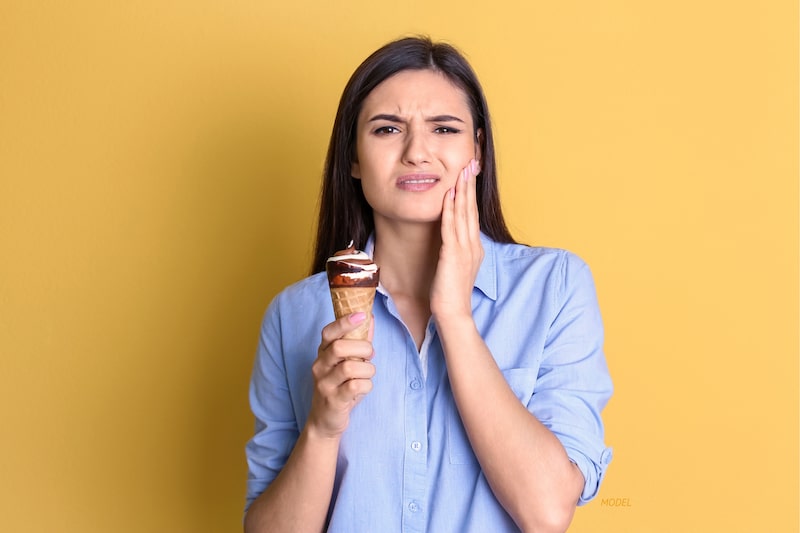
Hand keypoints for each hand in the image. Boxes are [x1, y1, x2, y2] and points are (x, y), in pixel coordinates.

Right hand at [307, 312, 375, 438]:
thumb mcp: (346, 363)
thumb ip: (358, 341)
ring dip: (367, 369)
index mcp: (322, 353)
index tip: (362, 315)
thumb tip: (370, 318)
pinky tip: (363, 387)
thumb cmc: (339, 387)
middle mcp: (319, 366)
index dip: (344, 322)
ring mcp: (324, 384)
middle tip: (370, 355)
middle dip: (363, 348)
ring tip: (367, 374)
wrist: (324, 421)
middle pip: (340, 347)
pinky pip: (355, 386)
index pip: (328, 332)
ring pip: (350, 367)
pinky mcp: (333, 400)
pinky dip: (366, 385)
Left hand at [430, 159, 483, 321]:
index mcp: (474, 248)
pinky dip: (451, 209)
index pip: (473, 215)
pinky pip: (451, 227)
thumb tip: (451, 241)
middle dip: (470, 185)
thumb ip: (456, 252)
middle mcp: (472, 245)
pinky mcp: (452, 255)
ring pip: (464, 213)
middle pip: (471, 209)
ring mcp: (464, 249)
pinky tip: (449, 194)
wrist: (453, 314)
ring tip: (462, 170)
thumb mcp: (456, 269)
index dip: (471, 193)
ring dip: (462, 190)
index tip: (470, 175)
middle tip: (470, 163)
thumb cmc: (450, 295)